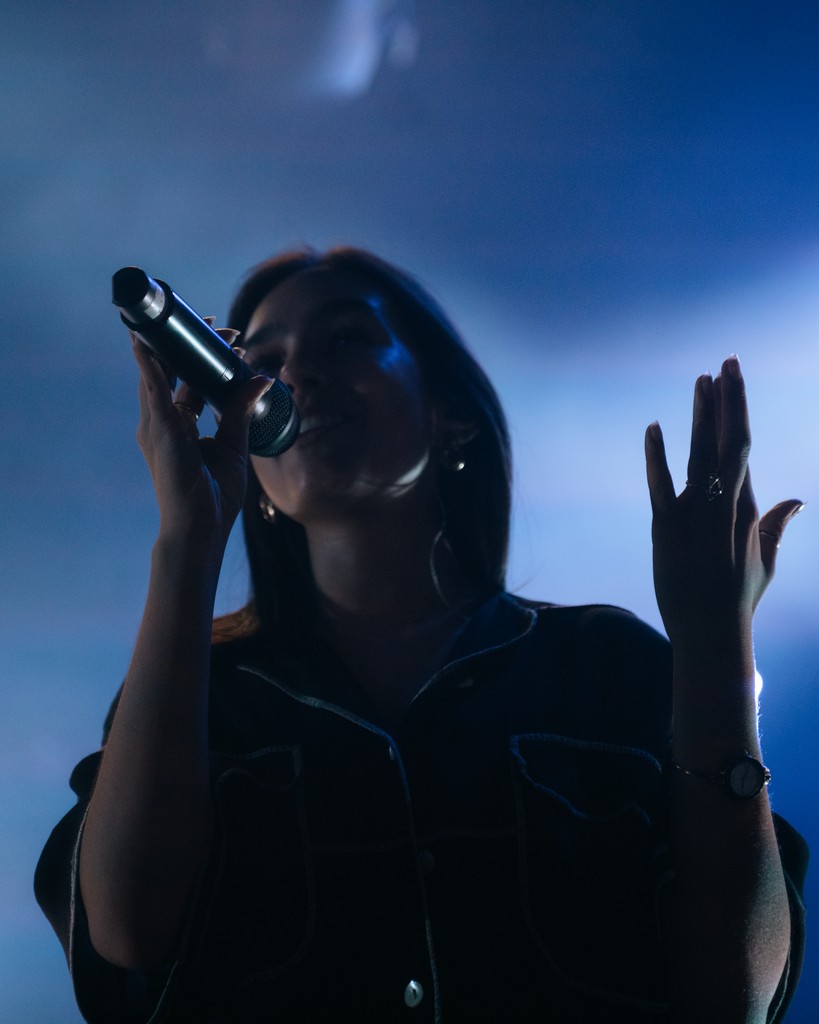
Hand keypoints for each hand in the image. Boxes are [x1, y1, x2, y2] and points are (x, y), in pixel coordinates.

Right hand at [132, 329, 272, 548]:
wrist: (200, 529)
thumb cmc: (214, 496)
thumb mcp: (234, 444)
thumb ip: (241, 410)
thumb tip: (262, 378)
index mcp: (179, 425)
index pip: (188, 381)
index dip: (204, 357)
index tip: (227, 338)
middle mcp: (162, 422)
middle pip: (172, 372)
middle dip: (190, 344)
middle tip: (217, 324)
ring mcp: (156, 426)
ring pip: (156, 373)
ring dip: (169, 344)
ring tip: (183, 316)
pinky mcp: (159, 431)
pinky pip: (153, 391)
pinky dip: (150, 365)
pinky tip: (147, 342)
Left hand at [644, 355, 802, 650]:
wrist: (712, 631)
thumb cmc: (739, 598)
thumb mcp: (766, 560)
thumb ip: (778, 525)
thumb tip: (798, 501)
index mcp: (749, 507)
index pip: (743, 447)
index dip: (737, 411)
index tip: (732, 381)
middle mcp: (725, 503)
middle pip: (727, 441)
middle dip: (728, 400)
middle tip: (725, 363)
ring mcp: (695, 513)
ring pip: (699, 454)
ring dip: (700, 416)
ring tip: (702, 381)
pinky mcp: (667, 527)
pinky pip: (661, 484)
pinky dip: (657, 455)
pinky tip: (653, 427)